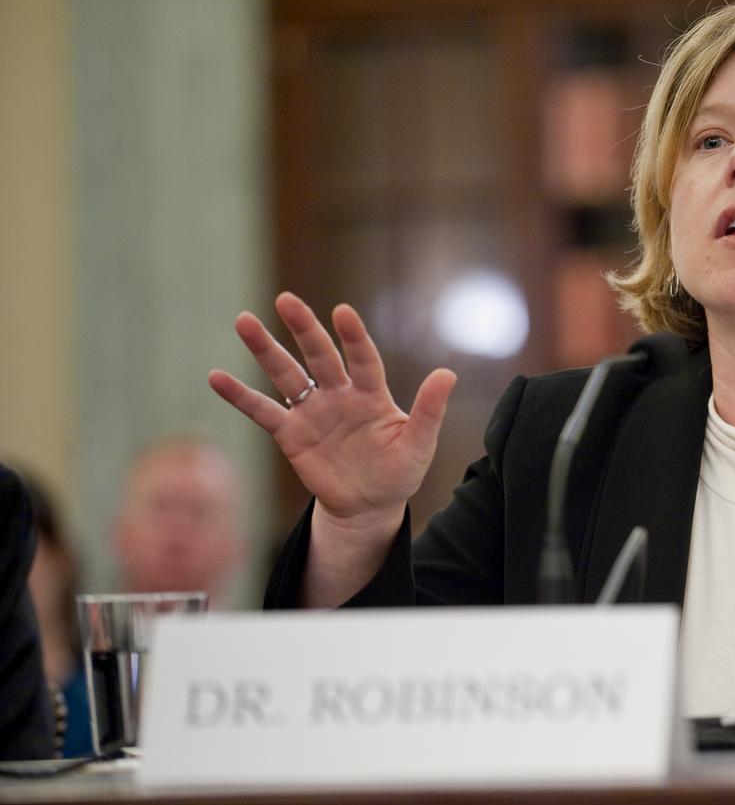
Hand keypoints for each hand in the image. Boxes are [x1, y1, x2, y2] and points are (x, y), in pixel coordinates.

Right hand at [209, 293, 455, 597]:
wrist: (369, 505)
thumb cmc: (399, 471)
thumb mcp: (419, 444)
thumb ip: (430, 410)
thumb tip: (448, 373)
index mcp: (372, 394)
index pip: (363, 359)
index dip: (354, 337)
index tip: (342, 312)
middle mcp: (339, 395)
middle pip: (319, 356)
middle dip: (304, 329)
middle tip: (286, 300)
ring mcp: (313, 412)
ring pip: (286, 374)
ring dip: (265, 349)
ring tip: (244, 321)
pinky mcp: (291, 434)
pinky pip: (263, 412)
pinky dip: (240, 396)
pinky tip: (216, 377)